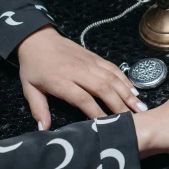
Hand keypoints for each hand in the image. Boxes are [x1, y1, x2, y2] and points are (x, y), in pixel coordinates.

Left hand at [17, 26, 144, 129]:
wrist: (38, 39)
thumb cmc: (34, 67)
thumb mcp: (29, 88)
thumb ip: (38, 109)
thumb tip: (44, 129)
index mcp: (60, 80)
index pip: (82, 98)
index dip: (96, 112)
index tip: (107, 126)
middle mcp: (78, 71)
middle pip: (103, 89)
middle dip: (119, 105)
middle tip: (133, 120)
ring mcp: (90, 63)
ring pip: (112, 79)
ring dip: (127, 94)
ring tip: (140, 108)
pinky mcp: (96, 58)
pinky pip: (114, 69)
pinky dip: (126, 80)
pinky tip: (134, 91)